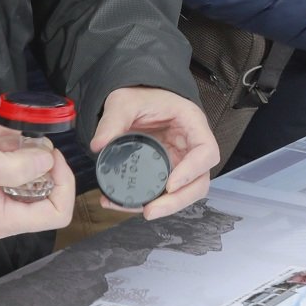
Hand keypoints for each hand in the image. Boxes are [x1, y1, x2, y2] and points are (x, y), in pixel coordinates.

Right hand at [0, 128, 73, 236]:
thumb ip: (18, 166)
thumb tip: (48, 161)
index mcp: (4, 219)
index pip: (58, 212)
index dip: (63, 182)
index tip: (52, 156)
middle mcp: (5, 215)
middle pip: (46, 188)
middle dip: (35, 157)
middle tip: (17, 141)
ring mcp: (0, 201)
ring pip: (29, 172)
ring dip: (17, 148)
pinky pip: (13, 166)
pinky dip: (6, 148)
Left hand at [90, 87, 219, 217]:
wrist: (136, 98)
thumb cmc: (141, 95)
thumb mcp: (125, 101)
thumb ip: (113, 120)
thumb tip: (98, 145)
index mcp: (191, 124)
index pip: (206, 152)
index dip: (192, 171)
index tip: (170, 185)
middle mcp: (191, 146)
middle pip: (199, 181)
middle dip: (178, 201)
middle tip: (151, 210)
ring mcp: (180, 161)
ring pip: (185, 192)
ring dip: (166, 207)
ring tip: (140, 211)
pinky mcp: (166, 171)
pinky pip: (164, 192)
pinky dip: (147, 202)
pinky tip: (123, 204)